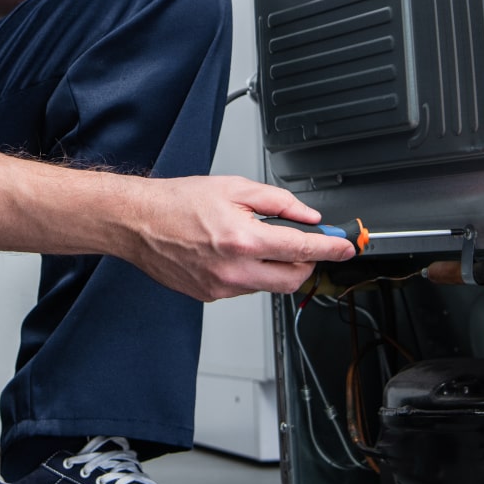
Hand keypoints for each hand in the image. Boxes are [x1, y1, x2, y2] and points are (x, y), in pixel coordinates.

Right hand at [121, 174, 355, 300]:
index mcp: (244, 240)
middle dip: (306, 261)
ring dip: (276, 266)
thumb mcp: (234, 187)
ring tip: (253, 240)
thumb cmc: (177, 202)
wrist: (137, 222)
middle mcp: (235, 270)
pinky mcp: (210, 296)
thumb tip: (308, 217)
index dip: (332, 249)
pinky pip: (246, 288)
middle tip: (302, 242)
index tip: (346, 247)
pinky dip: (251, 272)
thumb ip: (278, 202)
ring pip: (270, 285)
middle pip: (294, 278)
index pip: (304, 250)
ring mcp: (222, 288)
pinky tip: (232, 252)